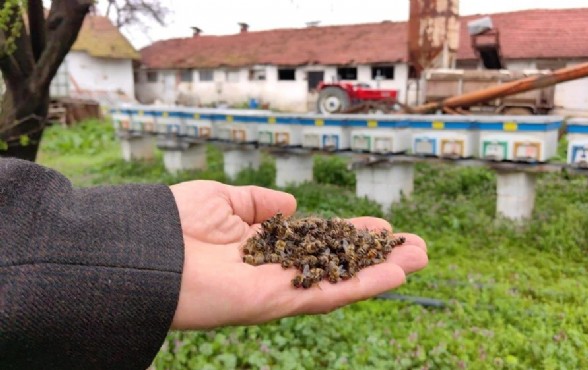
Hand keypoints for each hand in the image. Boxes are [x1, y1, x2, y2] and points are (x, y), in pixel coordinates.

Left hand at [169, 180, 427, 329]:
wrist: (146, 251)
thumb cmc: (174, 223)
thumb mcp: (222, 198)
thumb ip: (258, 201)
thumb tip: (291, 204)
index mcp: (263, 247)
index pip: (316, 240)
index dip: (349, 233)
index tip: (380, 224)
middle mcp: (276, 270)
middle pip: (336, 263)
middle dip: (376, 255)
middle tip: (415, 245)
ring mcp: (279, 289)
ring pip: (342, 281)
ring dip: (382, 271)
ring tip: (420, 257)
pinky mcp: (277, 302)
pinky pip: (328, 294)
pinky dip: (363, 285)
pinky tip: (396, 274)